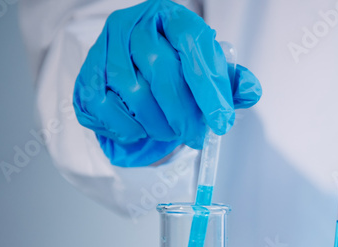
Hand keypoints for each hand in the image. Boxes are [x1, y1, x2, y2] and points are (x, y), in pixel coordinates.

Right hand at [73, 0, 261, 166]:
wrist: (135, 70)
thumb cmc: (179, 70)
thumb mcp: (209, 69)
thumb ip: (232, 81)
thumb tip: (250, 90)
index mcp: (170, 17)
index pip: (192, 43)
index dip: (209, 86)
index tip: (222, 121)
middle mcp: (133, 25)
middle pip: (160, 69)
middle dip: (183, 112)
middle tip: (196, 137)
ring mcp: (105, 47)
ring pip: (132, 91)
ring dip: (158, 123)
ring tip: (172, 133)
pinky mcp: (87, 75)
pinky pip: (106, 108)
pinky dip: (129, 128)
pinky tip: (143, 130)